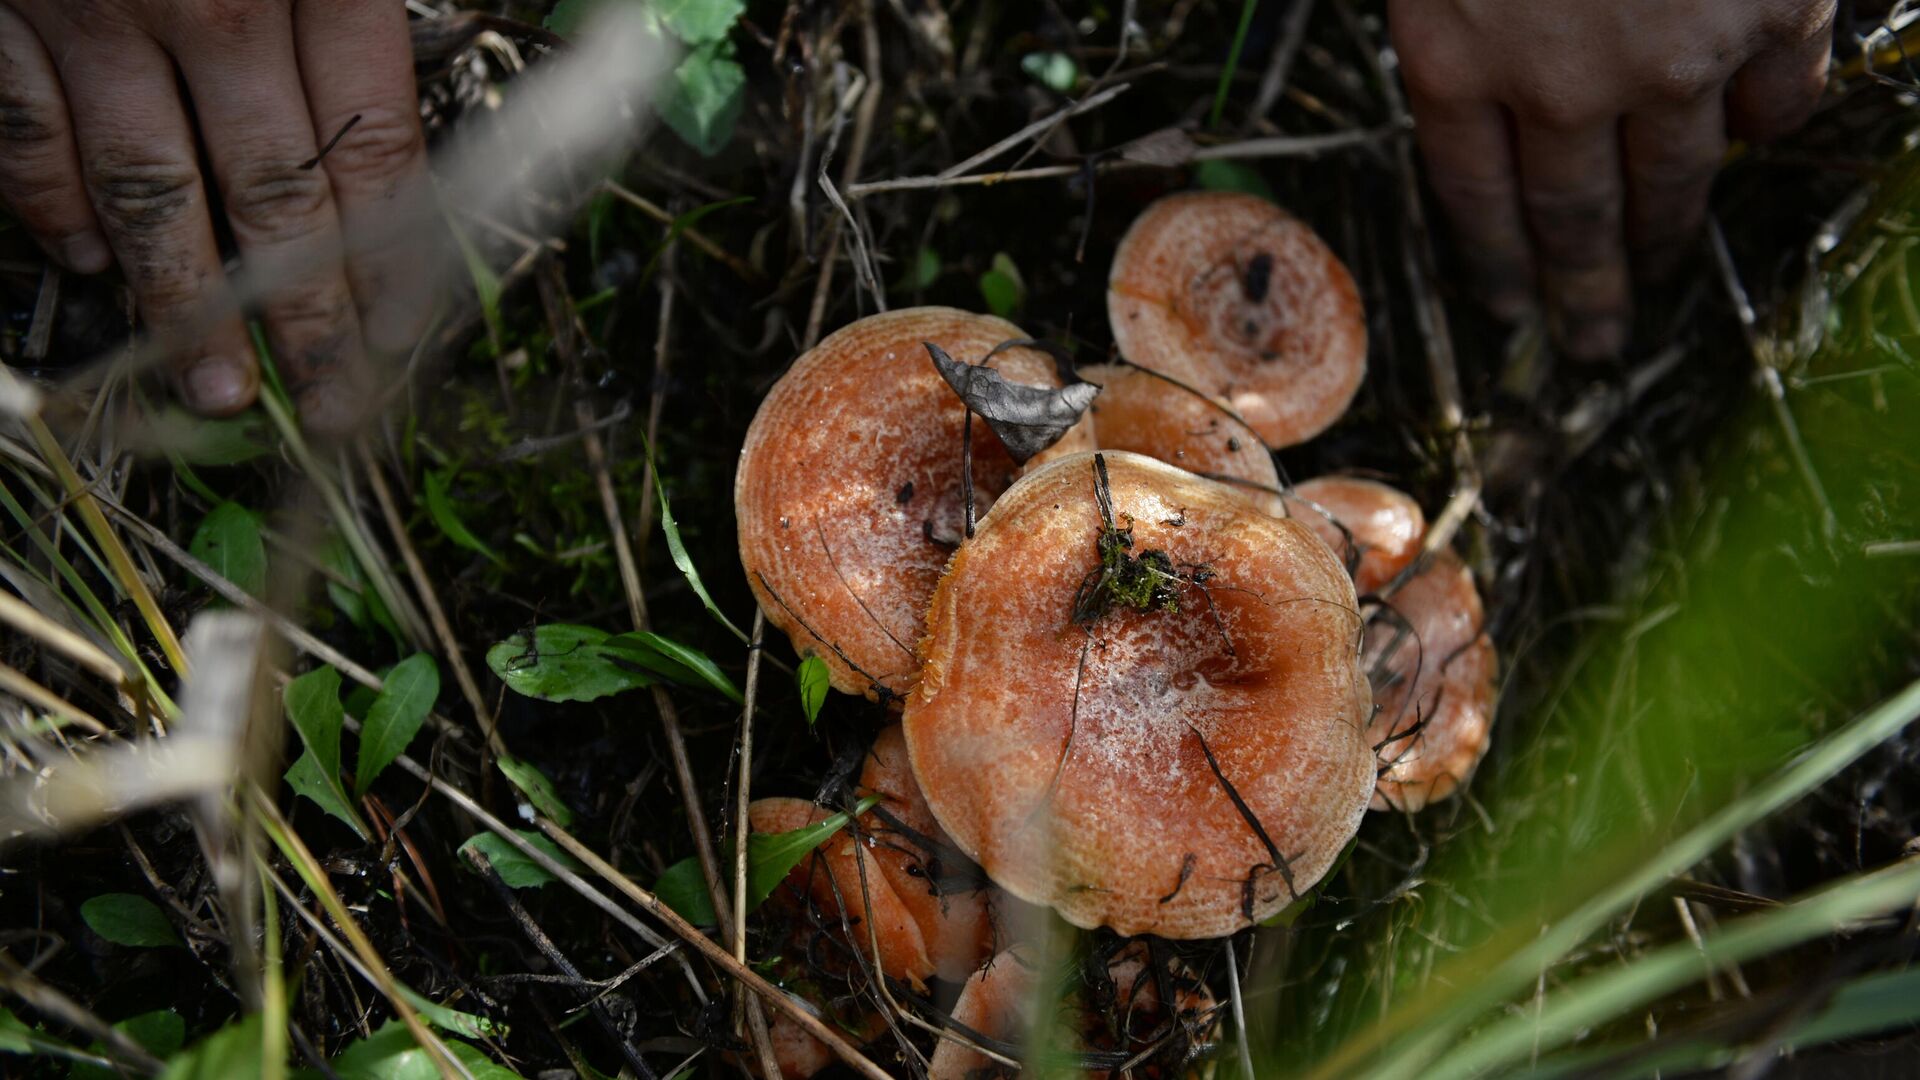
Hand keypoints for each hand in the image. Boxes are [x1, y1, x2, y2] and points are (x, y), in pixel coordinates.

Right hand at [0, 0, 431, 431]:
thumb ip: (347, 30)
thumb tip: (382, 168)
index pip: (374, 151)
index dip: (392, 257)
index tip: (401, 335)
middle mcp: (214, 0)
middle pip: (276, 195)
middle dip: (309, 321)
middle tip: (333, 404)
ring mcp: (99, 8)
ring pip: (151, 186)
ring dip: (187, 304)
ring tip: (221, 389)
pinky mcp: (2, 6)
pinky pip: (30, 129)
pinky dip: (55, 206)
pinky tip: (90, 265)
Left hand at [1388, 0, 1835, 358]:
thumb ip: (1458, 10)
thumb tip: (1474, 68)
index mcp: (1457, 51)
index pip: (1471, 194)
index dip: (1494, 260)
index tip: (1509, 311)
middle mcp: (1561, 79)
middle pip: (1569, 215)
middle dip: (1581, 290)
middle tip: (1592, 345)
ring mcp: (1674, 52)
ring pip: (1675, 177)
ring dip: (1665, 235)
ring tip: (1660, 276)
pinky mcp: (1772, 10)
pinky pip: (1781, 100)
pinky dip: (1767, 120)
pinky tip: (1755, 135)